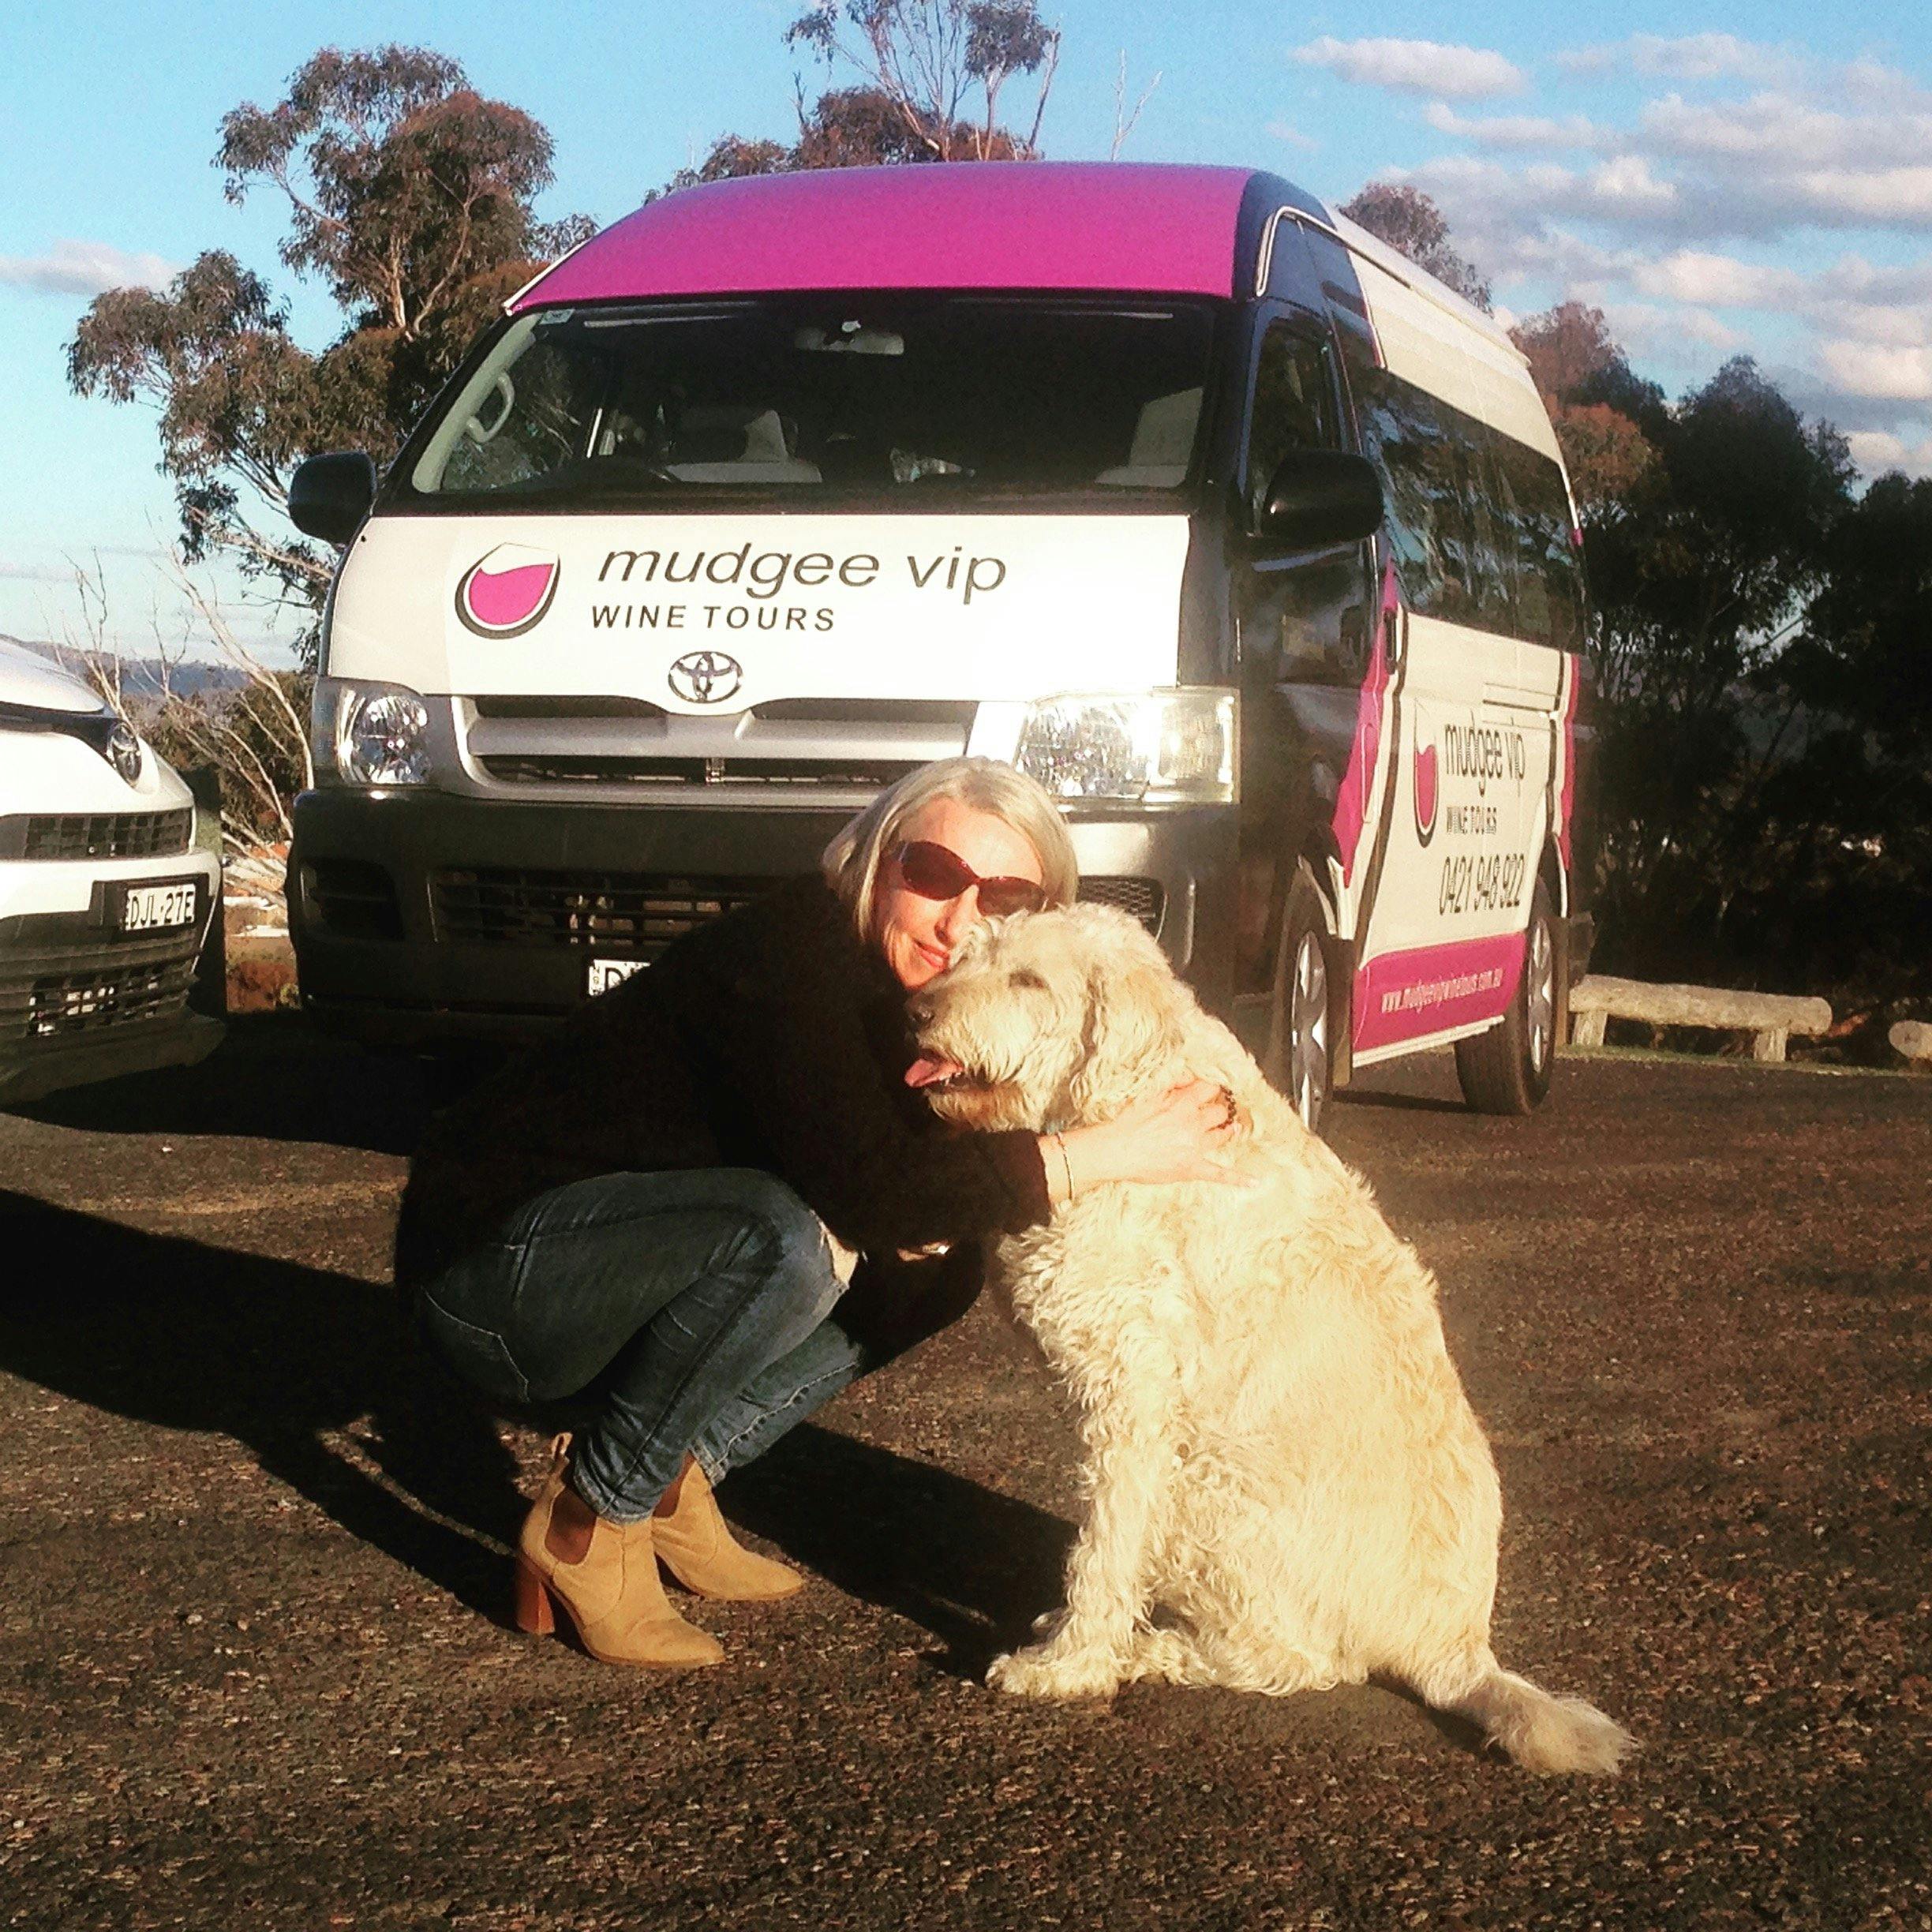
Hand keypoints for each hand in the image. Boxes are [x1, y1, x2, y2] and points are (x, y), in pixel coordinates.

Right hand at [1057, 1079, 1252, 1193]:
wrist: (1116, 1150)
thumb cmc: (1127, 1122)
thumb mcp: (1148, 1093)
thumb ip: (1172, 1083)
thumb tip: (1189, 1077)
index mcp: (1183, 1103)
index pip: (1209, 1088)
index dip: (1211, 1088)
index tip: (1210, 1089)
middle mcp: (1194, 1124)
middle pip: (1220, 1111)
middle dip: (1219, 1108)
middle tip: (1216, 1109)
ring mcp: (1196, 1147)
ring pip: (1223, 1135)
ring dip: (1226, 1130)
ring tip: (1230, 1128)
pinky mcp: (1192, 1168)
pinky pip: (1220, 1174)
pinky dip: (1238, 1178)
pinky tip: (1254, 1182)